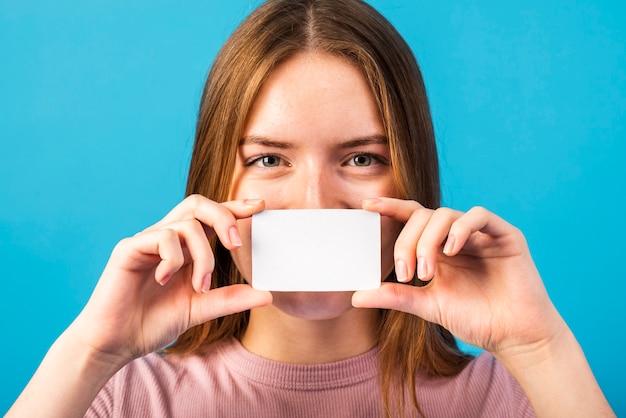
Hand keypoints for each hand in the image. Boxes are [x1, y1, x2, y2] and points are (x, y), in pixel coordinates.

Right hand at [72, 195, 271, 365]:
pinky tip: (164, 281)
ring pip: (186, 224)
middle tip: (236, 244)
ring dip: (202, 256)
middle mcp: (166, 238)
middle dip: (224, 217)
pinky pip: (162, 237)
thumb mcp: (200, 308)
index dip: (235, 208)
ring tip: (199, 285)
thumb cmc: (153, 323)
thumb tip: (267, 295)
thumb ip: (230, 299)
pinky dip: (173, 260)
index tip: (261, 206)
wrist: (116, 343)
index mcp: (184, 248)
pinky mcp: (129, 248)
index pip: (211, 217)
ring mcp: (147, 241)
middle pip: (198, 204)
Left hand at [353, 197, 562, 357]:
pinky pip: (479, 216)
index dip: (390, 207)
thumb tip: (357, 296)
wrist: (513, 337)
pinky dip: (461, 228)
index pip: (411, 218)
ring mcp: (481, 234)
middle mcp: (456, 236)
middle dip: (407, 242)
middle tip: (406, 274)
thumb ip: (396, 296)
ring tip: (427, 272)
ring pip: (446, 214)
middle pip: (422, 216)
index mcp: (437, 247)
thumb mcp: (428, 305)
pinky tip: (451, 250)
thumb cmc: (474, 319)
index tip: (365, 205)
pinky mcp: (505, 236)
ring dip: (429, 240)